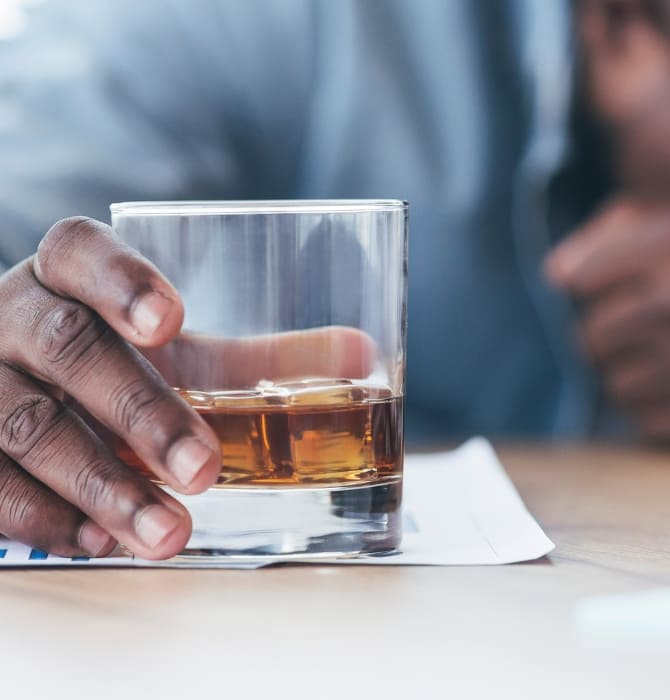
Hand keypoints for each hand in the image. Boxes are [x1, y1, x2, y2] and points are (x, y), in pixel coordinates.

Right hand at [0, 218, 379, 558]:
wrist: (13, 386)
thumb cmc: (115, 362)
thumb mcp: (180, 354)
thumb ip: (262, 357)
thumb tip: (365, 354)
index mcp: (67, 276)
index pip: (79, 252)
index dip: (120, 280)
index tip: (171, 320)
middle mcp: (12, 317)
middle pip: (67, 349)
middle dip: (139, 411)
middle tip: (203, 466)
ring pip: (26, 425)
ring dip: (103, 485)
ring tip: (169, 530)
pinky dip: (48, 517)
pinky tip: (101, 541)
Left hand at [546, 196, 669, 441]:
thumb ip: (629, 224)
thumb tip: (558, 269)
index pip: (573, 277)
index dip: (587, 282)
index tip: (609, 285)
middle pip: (588, 333)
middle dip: (607, 327)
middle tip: (644, 321)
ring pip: (611, 381)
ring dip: (629, 370)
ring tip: (669, 352)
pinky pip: (643, 420)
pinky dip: (655, 405)